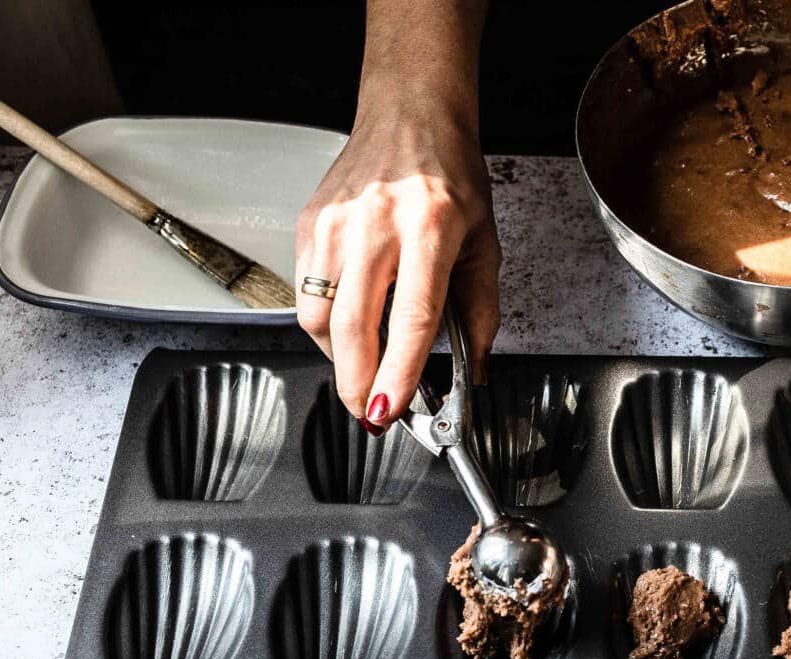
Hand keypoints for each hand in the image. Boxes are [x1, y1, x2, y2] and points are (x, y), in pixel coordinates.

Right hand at [295, 0, 497, 433]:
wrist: (410, 114)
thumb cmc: (450, 174)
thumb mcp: (484, 242)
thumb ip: (480, 311)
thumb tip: (475, 369)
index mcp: (429, 229)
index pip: (409, 318)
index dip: (397, 373)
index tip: (389, 410)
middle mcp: (376, 226)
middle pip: (351, 327)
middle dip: (356, 383)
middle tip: (370, 411)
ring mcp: (335, 224)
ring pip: (319, 317)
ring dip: (339, 356)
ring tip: (365, 366)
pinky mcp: (310, 224)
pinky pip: (307, 292)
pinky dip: (326, 322)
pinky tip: (352, 324)